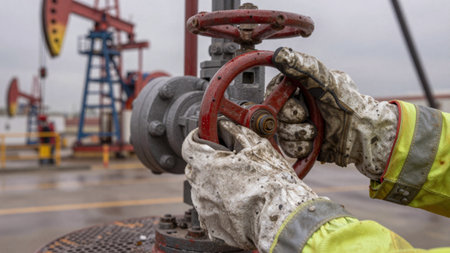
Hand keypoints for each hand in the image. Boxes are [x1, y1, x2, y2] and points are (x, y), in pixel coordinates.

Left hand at [182, 120, 317, 250]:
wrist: (282, 219)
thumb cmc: (272, 182)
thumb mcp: (257, 147)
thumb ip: (236, 132)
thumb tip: (226, 124)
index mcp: (207, 165)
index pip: (188, 145)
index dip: (197, 138)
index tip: (206, 137)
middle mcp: (200, 188)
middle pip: (194, 168)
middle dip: (206, 162)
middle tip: (226, 161)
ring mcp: (205, 210)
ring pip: (202, 192)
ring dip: (213, 186)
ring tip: (238, 186)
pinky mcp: (213, 229)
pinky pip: (210, 214)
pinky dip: (219, 208)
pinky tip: (237, 206)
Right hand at [271, 47, 398, 179]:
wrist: (364, 136)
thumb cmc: (350, 105)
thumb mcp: (328, 82)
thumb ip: (304, 67)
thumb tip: (280, 53)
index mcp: (299, 86)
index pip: (275, 91)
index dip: (280, 100)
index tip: (295, 104)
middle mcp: (296, 104)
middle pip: (275, 113)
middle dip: (291, 119)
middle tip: (306, 117)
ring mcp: (297, 124)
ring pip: (280, 132)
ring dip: (297, 134)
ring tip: (315, 131)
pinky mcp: (300, 142)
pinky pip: (288, 147)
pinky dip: (300, 146)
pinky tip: (314, 143)